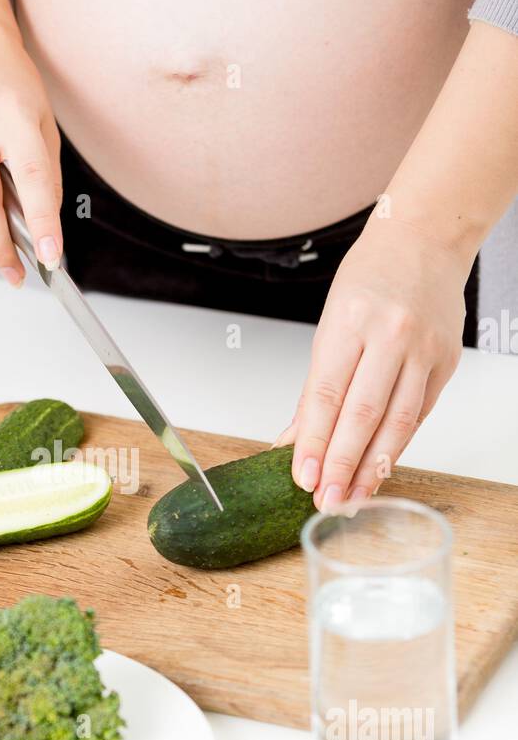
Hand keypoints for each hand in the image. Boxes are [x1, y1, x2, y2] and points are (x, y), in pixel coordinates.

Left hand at [276, 214, 470, 508]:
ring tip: (354, 496)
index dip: (314, 442)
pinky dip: (398, 444)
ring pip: (398, 420)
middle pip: (362, 413)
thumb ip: (316, 389)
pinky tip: (381, 467)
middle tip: (326, 500)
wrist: (425, 240)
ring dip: (373, 465)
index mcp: (350, 323)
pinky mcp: (446, 360)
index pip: (327, 395)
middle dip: (342, 464)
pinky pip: (420, 412)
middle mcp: (390, 336)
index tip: (302, 476)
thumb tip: (293, 440)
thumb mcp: (330, 325)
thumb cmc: (370, 279)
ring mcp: (424, 349)